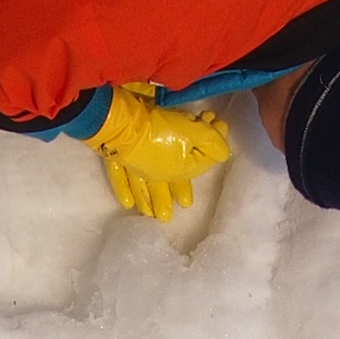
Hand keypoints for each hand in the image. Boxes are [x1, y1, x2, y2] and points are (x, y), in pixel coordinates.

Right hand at [89, 85, 230, 221]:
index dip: (210, 147)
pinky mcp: (116, 159)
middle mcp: (157, 174)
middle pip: (170, 184)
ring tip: (155, 216)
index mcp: (178, 169)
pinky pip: (118, 177)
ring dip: (151, 200)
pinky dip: (123, 190)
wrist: (123, 122)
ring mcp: (135, 169)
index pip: (199, 164)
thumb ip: (212, 142)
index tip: (216, 126)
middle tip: (185, 205)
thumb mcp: (195, 130)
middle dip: (177, 192)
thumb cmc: (161, 128)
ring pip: (144, 187)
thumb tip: (223, 152)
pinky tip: (127, 204)